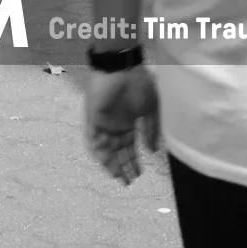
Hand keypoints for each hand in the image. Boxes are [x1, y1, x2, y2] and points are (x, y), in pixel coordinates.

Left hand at [84, 67, 159, 184]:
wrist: (122, 65)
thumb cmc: (139, 82)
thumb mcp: (152, 107)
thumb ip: (151, 129)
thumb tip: (152, 151)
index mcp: (128, 122)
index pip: (129, 147)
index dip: (134, 161)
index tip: (140, 174)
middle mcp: (115, 125)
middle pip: (117, 152)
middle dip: (123, 167)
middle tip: (129, 182)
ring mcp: (103, 123)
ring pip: (105, 150)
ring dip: (111, 164)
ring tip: (120, 177)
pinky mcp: (93, 119)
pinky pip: (93, 141)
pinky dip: (100, 153)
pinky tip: (108, 164)